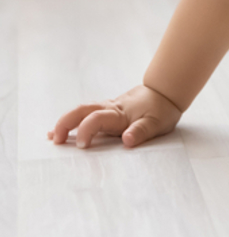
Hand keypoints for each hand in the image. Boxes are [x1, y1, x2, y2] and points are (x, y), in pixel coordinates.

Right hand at [48, 85, 182, 149]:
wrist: (167, 90)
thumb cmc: (162, 109)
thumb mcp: (157, 123)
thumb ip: (141, 131)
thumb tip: (127, 140)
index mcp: (120, 114)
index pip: (97, 119)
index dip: (86, 130)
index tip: (83, 146)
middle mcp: (111, 109)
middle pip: (82, 110)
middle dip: (66, 123)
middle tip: (55, 140)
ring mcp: (109, 107)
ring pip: (83, 110)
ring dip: (66, 122)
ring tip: (52, 136)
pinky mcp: (109, 109)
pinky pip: (88, 113)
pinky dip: (73, 121)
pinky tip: (62, 129)